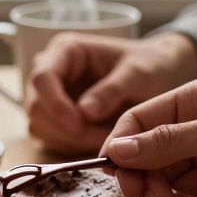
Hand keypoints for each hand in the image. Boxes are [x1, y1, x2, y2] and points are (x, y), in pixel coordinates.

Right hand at [25, 32, 196, 153]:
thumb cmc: (150, 65)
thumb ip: (112, 90)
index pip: (42, 78)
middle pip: (37, 106)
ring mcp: (52, 95)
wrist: (159, 73)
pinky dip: (72, 146)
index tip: (80, 124)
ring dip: (68, 140)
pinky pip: (52, 138)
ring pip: (40, 126)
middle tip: (100, 140)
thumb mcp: (138, 73)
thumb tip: (84, 112)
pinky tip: (99, 141)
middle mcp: (52, 71)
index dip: (55, 104)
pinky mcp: (58, 117)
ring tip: (106, 140)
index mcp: (66, 51)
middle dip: (65, 128)